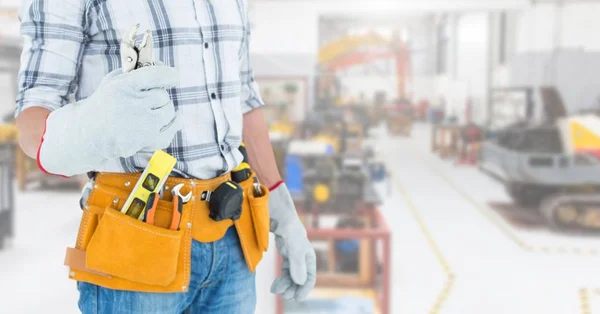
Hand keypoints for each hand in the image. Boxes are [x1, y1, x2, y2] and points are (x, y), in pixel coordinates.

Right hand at [38, 65, 180, 175]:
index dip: (169, 74)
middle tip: (148, 99)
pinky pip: (170, 132)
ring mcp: (142, 126)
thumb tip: (160, 64)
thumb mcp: (113, 81)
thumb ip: (135, 71)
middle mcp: (133, 106)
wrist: (89, 134)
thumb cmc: (105, 104)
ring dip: (163, 110)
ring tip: (149, 112)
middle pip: (163, 95)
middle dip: (158, 96)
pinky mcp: (146, 142)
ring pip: (169, 112)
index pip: (156, 75)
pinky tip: (169, 121)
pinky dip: (172, 126)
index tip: (173, 75)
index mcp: (123, 87)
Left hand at [269, 183, 316, 300]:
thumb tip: (299, 282)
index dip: (305, 288)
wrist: (274, 209)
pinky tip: (275, 284)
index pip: (309, 276)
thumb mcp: (293, 244)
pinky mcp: (283, 251)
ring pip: (291, 275)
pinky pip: (285, 269)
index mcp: (307, 253)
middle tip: (284, 295)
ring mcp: (292, 253)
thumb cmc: (286, 224)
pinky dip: (281, 277)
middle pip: (300, 277)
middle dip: (293, 288)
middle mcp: (301, 255)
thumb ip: (297, 263)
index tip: (297, 298)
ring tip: (277, 290)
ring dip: (286, 284)